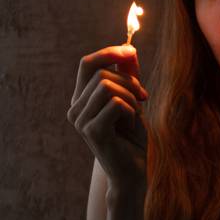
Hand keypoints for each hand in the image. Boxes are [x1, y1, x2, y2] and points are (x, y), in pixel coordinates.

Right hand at [68, 45, 148, 192]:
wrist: (132, 172)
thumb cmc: (131, 138)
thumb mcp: (132, 100)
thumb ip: (128, 75)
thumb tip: (129, 48)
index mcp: (82, 98)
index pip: (87, 63)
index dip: (109, 52)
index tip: (131, 52)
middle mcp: (76, 108)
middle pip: (101, 72)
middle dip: (129, 80)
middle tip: (143, 97)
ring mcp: (80, 120)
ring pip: (107, 85)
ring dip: (130, 95)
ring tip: (136, 112)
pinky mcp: (91, 131)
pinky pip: (115, 103)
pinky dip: (130, 110)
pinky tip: (131, 124)